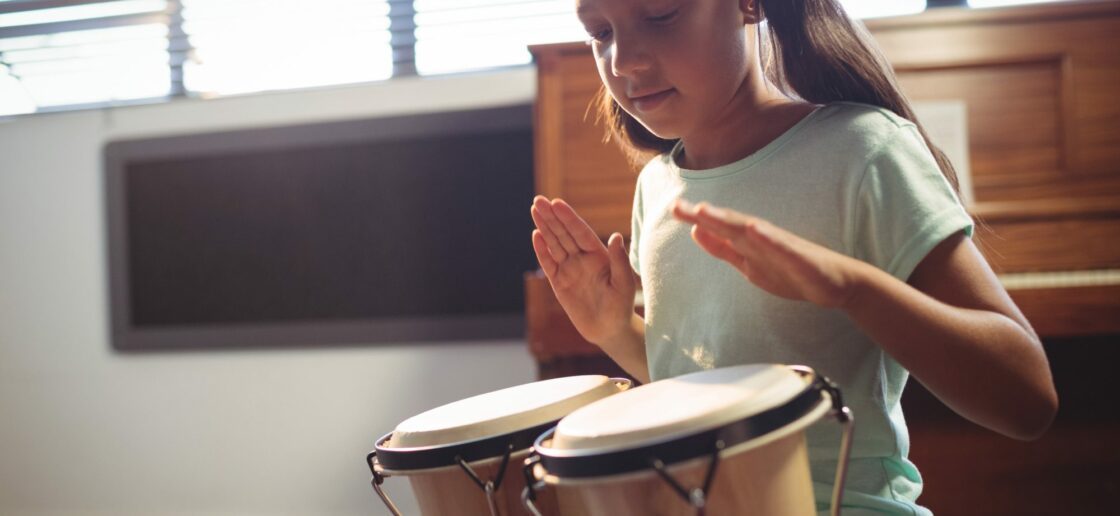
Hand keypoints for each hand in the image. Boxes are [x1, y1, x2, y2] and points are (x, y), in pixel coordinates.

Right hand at [531, 196, 636, 344]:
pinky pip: (548, 264)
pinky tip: (536, 235)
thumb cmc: (621, 306)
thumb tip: (616, 236)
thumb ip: (620, 261)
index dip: (569, 218)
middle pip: (564, 234)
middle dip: (552, 217)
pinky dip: (541, 250)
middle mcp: (582, 259)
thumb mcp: (624, 284)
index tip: (557, 203)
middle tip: (539, 200)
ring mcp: (569, 270)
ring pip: (554, 244)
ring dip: (544, 227)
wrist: (609, 330)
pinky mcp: (559, 283)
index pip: (580, 232)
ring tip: (534, 210)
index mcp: (599, 255)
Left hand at [672, 199, 866, 308]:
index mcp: (749, 242)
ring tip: (705, 211)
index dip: (697, 218)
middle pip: (730, 224)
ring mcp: (782, 247)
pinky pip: (782, 248)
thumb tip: (695, 230)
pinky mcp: (800, 258)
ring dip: (728, 220)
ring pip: (752, 231)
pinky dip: (768, 238)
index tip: (673, 208)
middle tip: (680, 206)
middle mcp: (763, 239)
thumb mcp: (749, 263)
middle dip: (705, 215)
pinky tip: (755, 229)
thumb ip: (723, 248)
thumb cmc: (792, 271)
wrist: (836, 283)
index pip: (719, 228)